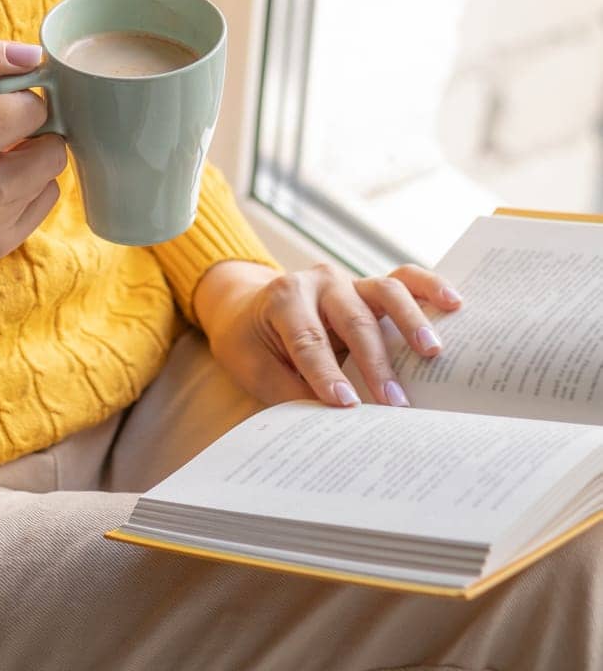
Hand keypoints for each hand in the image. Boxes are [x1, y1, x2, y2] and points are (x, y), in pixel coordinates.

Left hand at [198, 260, 462, 408]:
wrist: (245, 307)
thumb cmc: (251, 340)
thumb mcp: (253, 367)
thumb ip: (288, 389)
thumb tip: (330, 421)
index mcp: (283, 298)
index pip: (309, 340)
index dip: (327, 374)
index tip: (347, 407)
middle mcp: (319, 282)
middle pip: (353, 320)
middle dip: (375, 364)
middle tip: (395, 404)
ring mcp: (348, 281)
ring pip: (384, 292)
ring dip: (410, 323)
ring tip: (433, 354)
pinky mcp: (369, 286)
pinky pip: (402, 278)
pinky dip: (428, 286)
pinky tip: (454, 303)